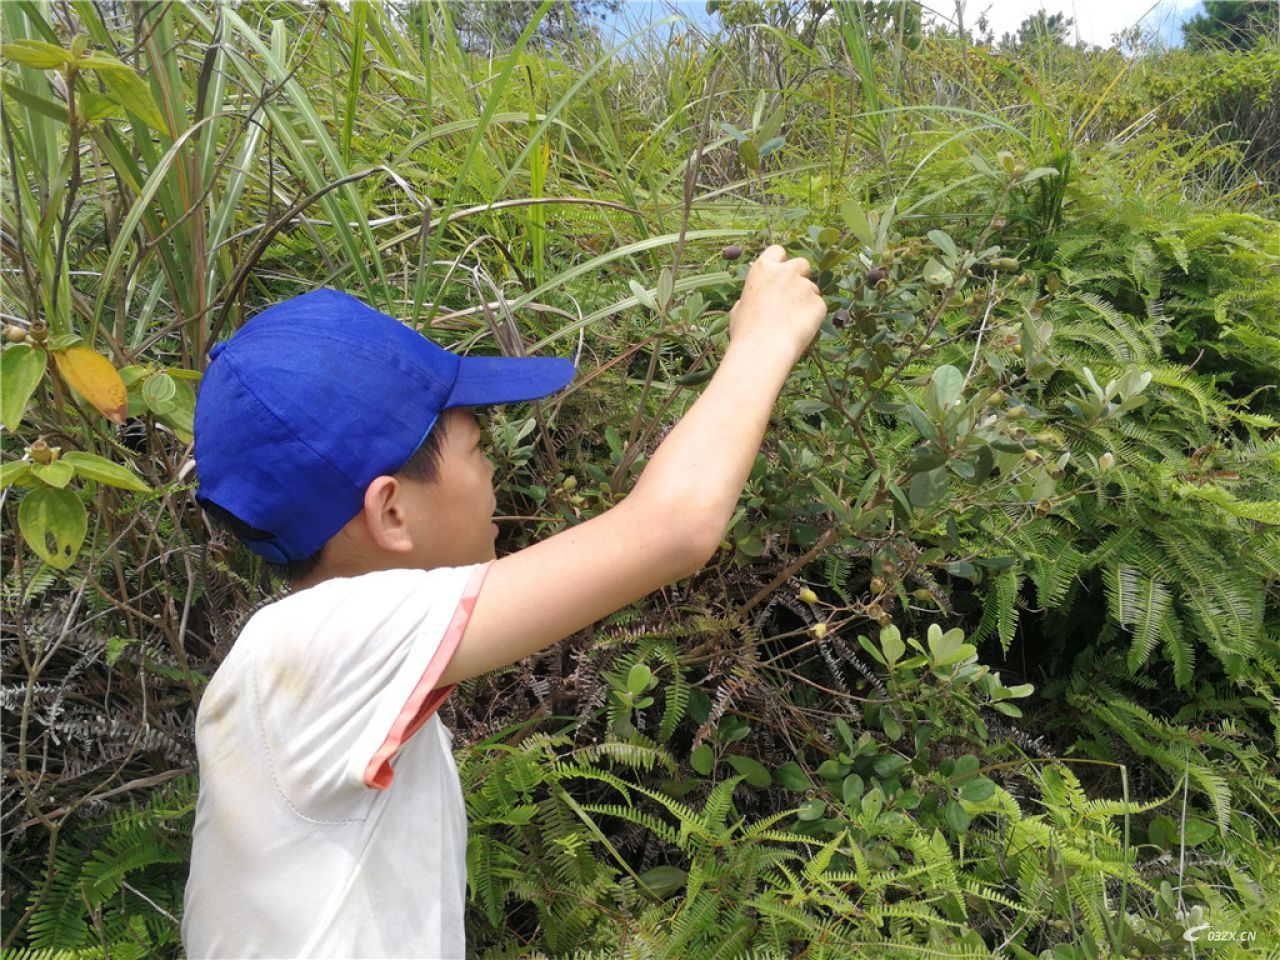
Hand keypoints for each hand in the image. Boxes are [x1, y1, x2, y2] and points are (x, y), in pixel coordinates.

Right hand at [727, 245, 827, 363]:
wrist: (763, 350)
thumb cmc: (745, 332)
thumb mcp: (739, 309)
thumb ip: (753, 296)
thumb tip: (756, 298)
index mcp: (763, 269)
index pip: (778, 251)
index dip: (780, 262)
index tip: (780, 274)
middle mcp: (786, 272)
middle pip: (801, 264)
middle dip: (800, 276)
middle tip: (793, 296)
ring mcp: (805, 287)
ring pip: (812, 288)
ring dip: (806, 299)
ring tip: (792, 321)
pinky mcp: (819, 304)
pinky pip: (818, 306)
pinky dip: (812, 316)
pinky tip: (799, 330)